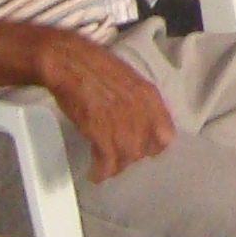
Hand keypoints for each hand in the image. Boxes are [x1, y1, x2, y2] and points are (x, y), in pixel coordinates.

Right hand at [36, 31, 175, 180]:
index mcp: (149, 96)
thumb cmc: (95, 67)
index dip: (153, 145)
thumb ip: (138, 102)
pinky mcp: (100, 132)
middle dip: (131, 157)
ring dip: (116, 167)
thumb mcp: (128, 81)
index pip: (166, 134)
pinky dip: (101, 172)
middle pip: (144, 149)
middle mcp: (140, 111)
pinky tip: (95, 174)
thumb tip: (139, 121)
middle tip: (118, 159)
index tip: (142, 149)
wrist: (70, 62)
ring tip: (106, 169)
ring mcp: (121, 122)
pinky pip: (106, 162)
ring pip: (127, 158)